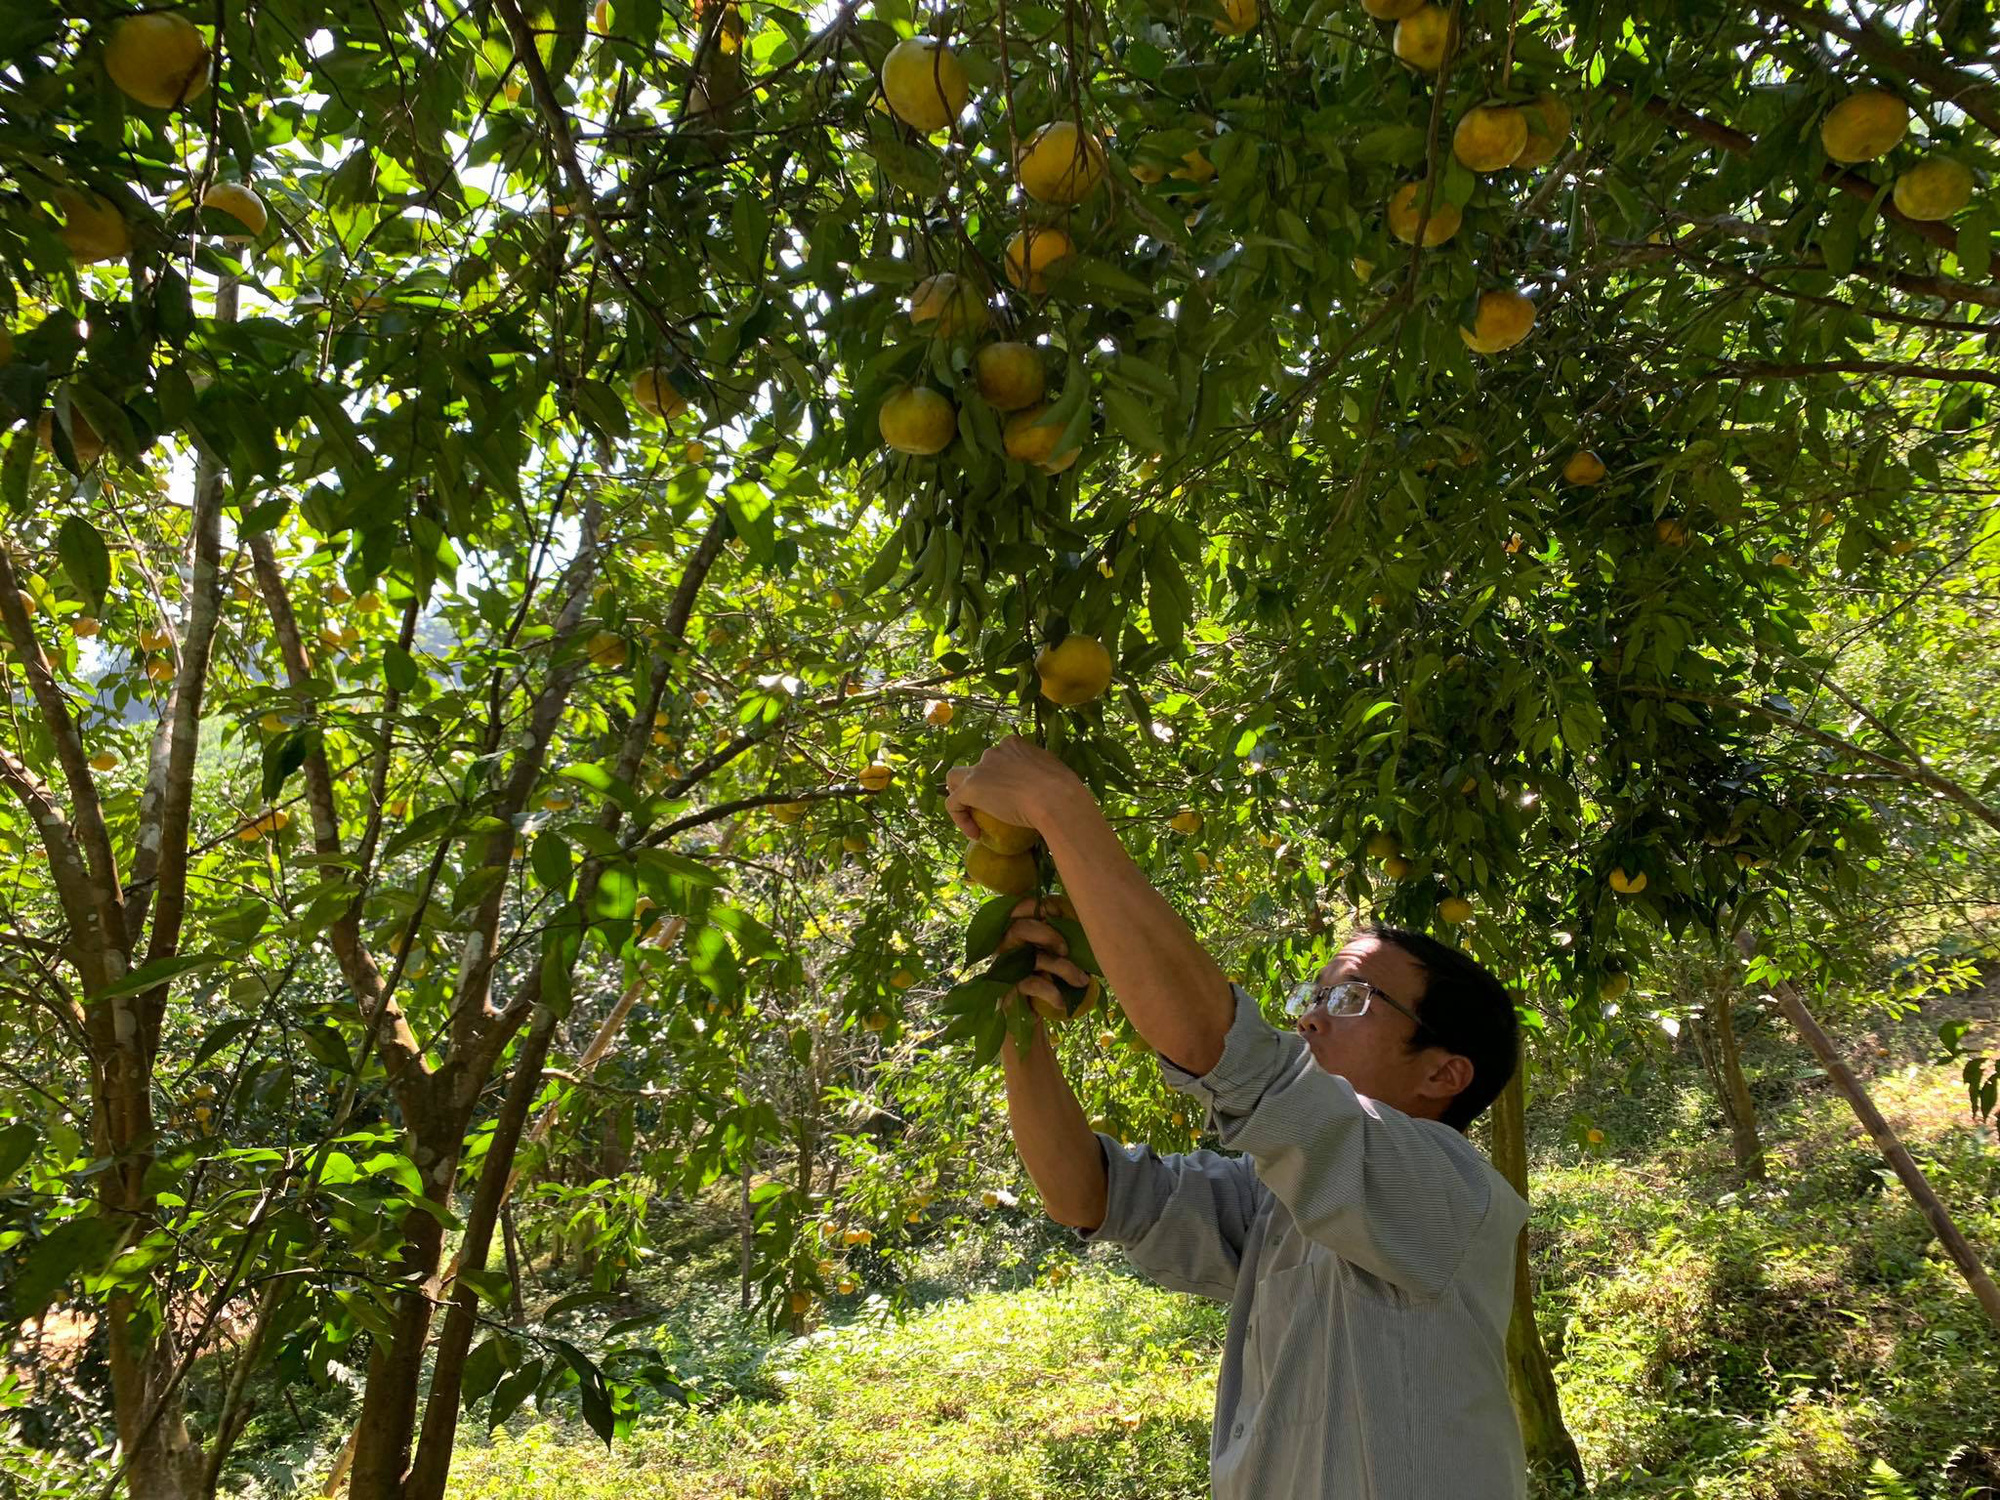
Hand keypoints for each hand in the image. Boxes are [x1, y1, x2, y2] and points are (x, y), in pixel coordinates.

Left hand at [944, 736, 1089, 843]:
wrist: (1055, 798)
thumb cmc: (1063, 788)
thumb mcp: (1054, 771)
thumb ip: (1042, 771)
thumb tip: (1046, 784)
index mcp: (1013, 744)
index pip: (999, 756)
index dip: (1000, 776)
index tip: (1011, 796)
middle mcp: (993, 751)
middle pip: (978, 766)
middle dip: (981, 783)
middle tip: (991, 805)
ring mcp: (980, 768)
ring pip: (956, 778)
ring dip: (960, 794)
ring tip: (971, 815)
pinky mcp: (970, 788)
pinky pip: (954, 803)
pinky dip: (960, 818)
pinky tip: (974, 834)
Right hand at [1002, 895, 1090, 1013]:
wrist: (1032, 1013)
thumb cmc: (1047, 976)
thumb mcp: (1053, 953)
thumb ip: (1060, 936)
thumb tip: (1085, 924)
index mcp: (1017, 931)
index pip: (1018, 908)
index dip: (1038, 906)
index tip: (1057, 914)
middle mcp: (1007, 946)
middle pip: (1021, 929)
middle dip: (1048, 935)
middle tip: (1065, 949)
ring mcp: (1006, 968)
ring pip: (1035, 959)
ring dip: (1064, 968)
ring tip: (1082, 980)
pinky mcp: (1010, 990)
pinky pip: (1033, 985)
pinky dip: (1052, 992)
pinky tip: (1063, 1001)